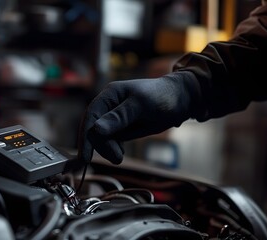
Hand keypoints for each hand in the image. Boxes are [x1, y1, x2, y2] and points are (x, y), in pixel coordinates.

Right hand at [78, 72, 199, 163]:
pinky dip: (113, 149)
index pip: (90, 117)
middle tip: (118, 158)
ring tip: (120, 158)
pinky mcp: (121, 128)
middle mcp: (108, 106)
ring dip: (108, 149)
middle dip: (102, 146)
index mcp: (109, 95)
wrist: (181, 100)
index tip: (85, 157)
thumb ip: (119, 117)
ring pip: (101, 138)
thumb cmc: (162, 96)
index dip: (86, 137)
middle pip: (94, 130)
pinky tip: (120, 152)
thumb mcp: (141, 105)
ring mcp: (114, 118)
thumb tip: (97, 129)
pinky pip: (110, 141)